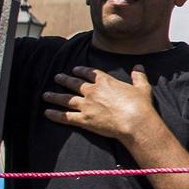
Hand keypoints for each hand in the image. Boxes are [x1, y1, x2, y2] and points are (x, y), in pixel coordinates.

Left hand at [42, 65, 158, 141]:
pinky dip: (55, 115)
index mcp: (106, 82)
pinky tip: (46, 112)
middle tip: (56, 77)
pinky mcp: (83, 119)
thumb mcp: (142, 87)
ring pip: (66, 99)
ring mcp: (86, 105)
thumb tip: (138, 67)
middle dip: (64, 80)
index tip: (75, 69)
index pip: (90, 73)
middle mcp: (93, 92)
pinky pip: (65, 116)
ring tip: (45, 95)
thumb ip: (138, 76)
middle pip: (74, 83)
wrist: (135, 122)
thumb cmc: (140, 105)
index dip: (82, 70)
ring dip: (54, 96)